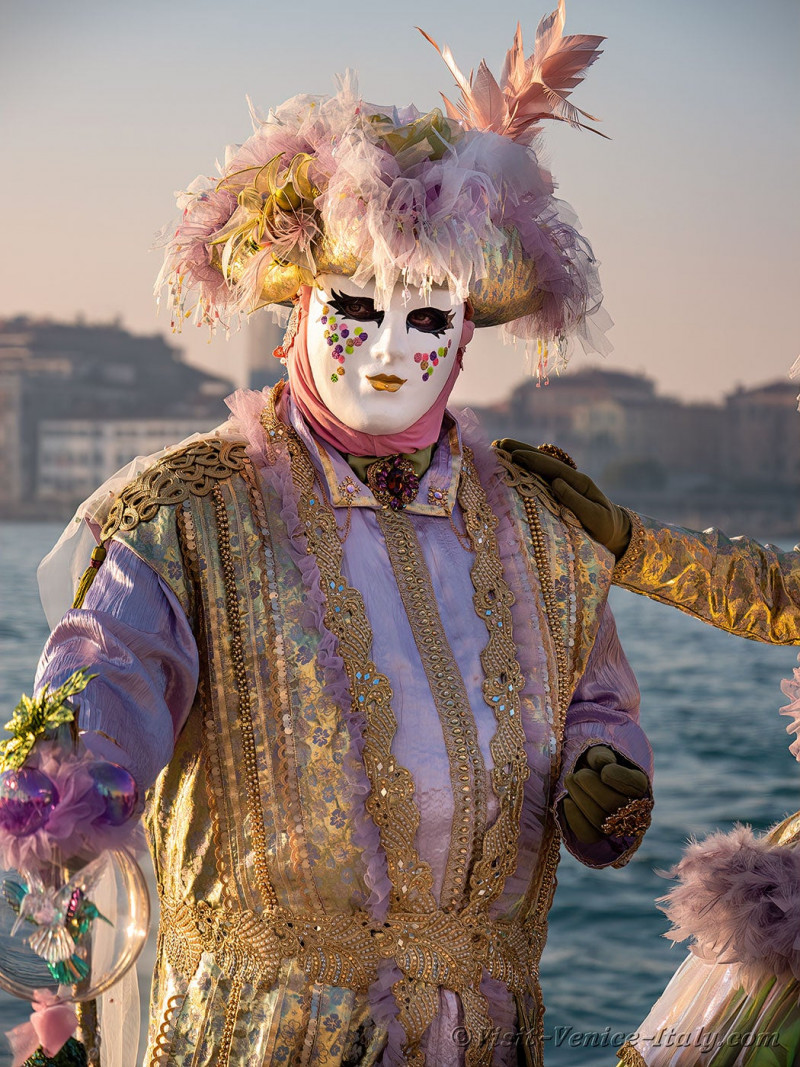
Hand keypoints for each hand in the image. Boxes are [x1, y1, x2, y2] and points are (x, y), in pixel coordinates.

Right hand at [494, 439, 631, 560]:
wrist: (615, 533)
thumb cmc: (605, 528)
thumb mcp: (596, 517)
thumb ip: (577, 501)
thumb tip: (556, 482)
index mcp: (580, 482)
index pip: (553, 467)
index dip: (533, 460)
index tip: (514, 454)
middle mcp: (570, 478)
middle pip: (543, 459)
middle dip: (521, 450)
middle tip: (498, 443)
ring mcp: (563, 483)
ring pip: (539, 465)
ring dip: (520, 455)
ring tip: (498, 447)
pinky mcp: (557, 490)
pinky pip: (539, 476)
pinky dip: (524, 468)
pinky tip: (509, 464)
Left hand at [561, 745, 649, 843]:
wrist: (584, 778)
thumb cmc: (593, 763)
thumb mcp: (598, 753)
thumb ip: (600, 755)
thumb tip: (602, 763)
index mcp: (637, 784)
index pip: (636, 785)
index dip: (618, 777)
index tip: (603, 770)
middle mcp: (632, 808)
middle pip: (615, 804)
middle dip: (592, 786)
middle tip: (578, 774)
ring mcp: (616, 825)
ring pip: (600, 820)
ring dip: (580, 798)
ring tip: (569, 780)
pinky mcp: (599, 836)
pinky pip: (588, 835)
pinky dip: (575, 818)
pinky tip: (567, 801)